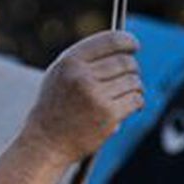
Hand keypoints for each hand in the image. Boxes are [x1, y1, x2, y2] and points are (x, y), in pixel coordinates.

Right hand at [0, 31, 143, 183]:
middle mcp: (82, 76)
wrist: (46, 142)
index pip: (110, 40)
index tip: (134, 45)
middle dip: (133, 68)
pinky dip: (138, 102)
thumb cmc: (56, 106)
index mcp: (70, 61)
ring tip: (130, 93)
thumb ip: (85, 58)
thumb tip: (122, 47)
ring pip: (133, 81)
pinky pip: (135, 99)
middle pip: (126, 62)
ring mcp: (95, 96)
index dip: (127, 41)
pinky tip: (133, 106)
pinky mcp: (108, 115)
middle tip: (132, 75)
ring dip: (136, 87)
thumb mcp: (60, 74)